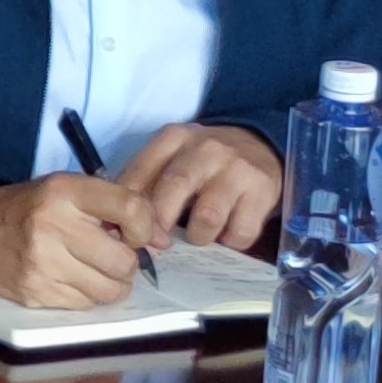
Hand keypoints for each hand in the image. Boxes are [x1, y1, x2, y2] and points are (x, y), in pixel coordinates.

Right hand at [0, 173, 160, 311]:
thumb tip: (162, 242)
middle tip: (107, 255)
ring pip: (110, 290)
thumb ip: (117, 207)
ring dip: (108, 284)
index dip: (145, 227)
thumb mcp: (67, 191)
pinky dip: (84, 296)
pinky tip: (67, 279)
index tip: (137, 234)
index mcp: (64, 192)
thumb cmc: (30, 208)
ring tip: (89, 269)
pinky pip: (85, 305)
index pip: (130, 209)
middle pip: (124, 261)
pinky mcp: (36, 292)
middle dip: (124, 263)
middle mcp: (52, 225)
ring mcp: (42, 262)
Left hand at [115, 121, 285, 250]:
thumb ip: (146, 182)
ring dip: (197, 236)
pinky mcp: (263, 191)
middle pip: (174, 188)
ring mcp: (237, 169)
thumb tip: (118, 224)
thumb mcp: (173, 157)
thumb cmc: (204, 160)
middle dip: (160, 223)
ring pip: (208, 216)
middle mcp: (206, 149)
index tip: (126, 230)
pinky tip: (225, 237)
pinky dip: (229, 243)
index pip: (140, 172)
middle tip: (158, 244)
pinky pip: (241, 231)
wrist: (260, 144)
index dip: (130, 207)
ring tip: (196, 237)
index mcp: (174, 138)